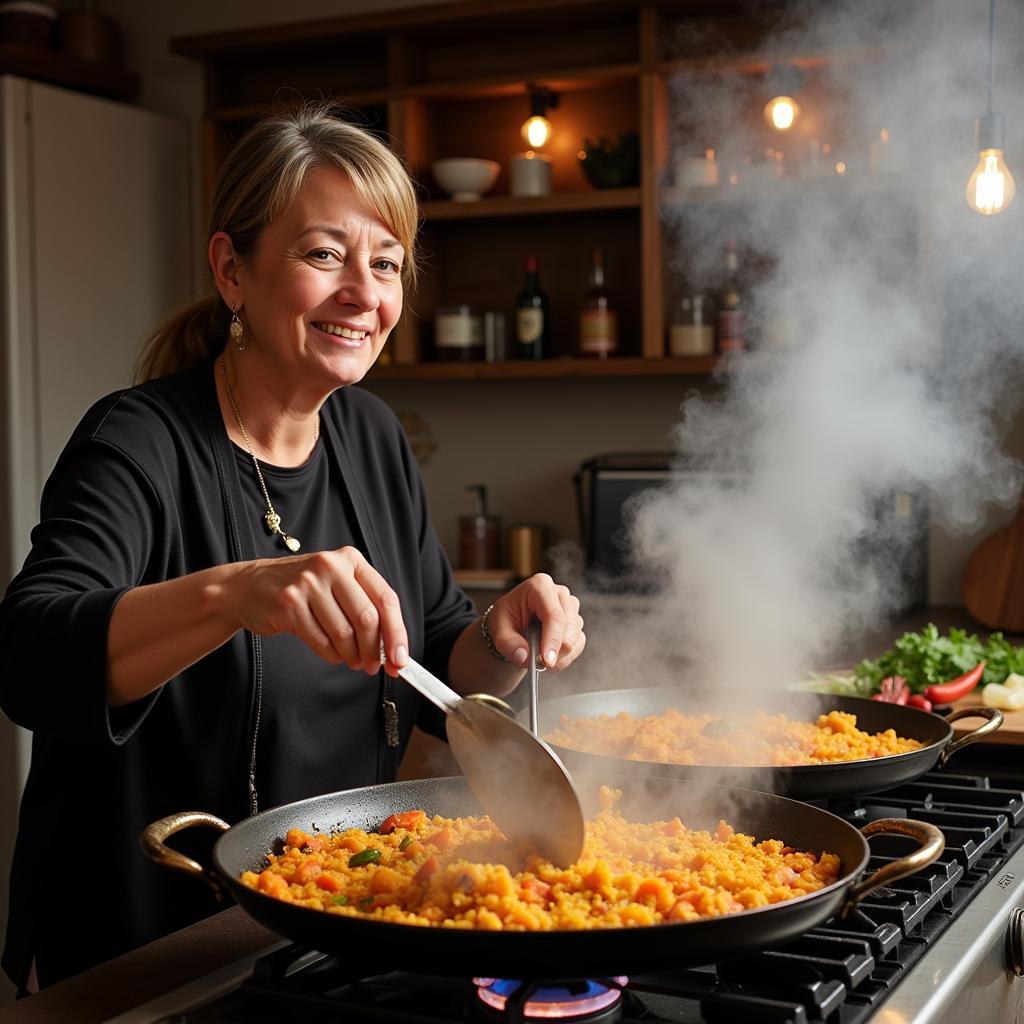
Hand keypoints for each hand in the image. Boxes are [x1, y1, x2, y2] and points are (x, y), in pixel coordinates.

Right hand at [232, 547, 408, 674]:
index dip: (397, 633)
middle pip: (367, 619)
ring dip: (352, 656)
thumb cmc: (301, 590)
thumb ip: (364, 607)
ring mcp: (308, 584)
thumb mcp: (336, 584)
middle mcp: (331, 566)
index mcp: (351, 560)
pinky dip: (332, 655)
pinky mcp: (289, 604)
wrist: (248, 587)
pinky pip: (322, 642)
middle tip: (374, 666)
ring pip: (344, 634)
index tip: (401, 658)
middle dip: (375, 650)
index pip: (386, 599)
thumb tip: (393, 646)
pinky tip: (332, 653)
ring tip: (352, 660)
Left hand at [486, 574, 584, 670]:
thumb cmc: (508, 619)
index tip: (547, 660)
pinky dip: (565, 657)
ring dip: (560, 654)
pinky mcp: (576, 622)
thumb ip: (508, 644)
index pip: (553, 614)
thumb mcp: (499, 629)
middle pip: (569, 625)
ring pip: (575, 636)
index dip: (552, 638)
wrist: (515, 622)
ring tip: (539, 659)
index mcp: (539, 586)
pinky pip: (579, 643)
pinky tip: (550, 658)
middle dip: (556, 649)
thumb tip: (524, 657)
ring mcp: (571, 607)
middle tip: (540, 664)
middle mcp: (559, 593)